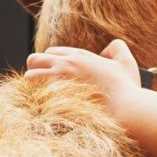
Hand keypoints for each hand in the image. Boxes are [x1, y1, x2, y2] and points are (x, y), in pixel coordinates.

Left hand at [25, 39, 141, 118]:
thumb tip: (104, 51)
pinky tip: (41, 106)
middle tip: (42, 83)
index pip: (52, 52)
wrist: (124, 108)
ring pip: (30, 75)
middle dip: (36, 69)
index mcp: (80, 55)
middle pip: (35, 59)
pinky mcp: (55, 95)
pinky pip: (32, 92)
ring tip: (39, 95)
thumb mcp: (127, 62)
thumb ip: (117, 48)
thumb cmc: (127, 88)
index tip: (54, 74)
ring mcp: (59, 78)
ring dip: (33, 84)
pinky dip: (34, 98)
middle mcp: (67, 63)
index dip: (50, 62)